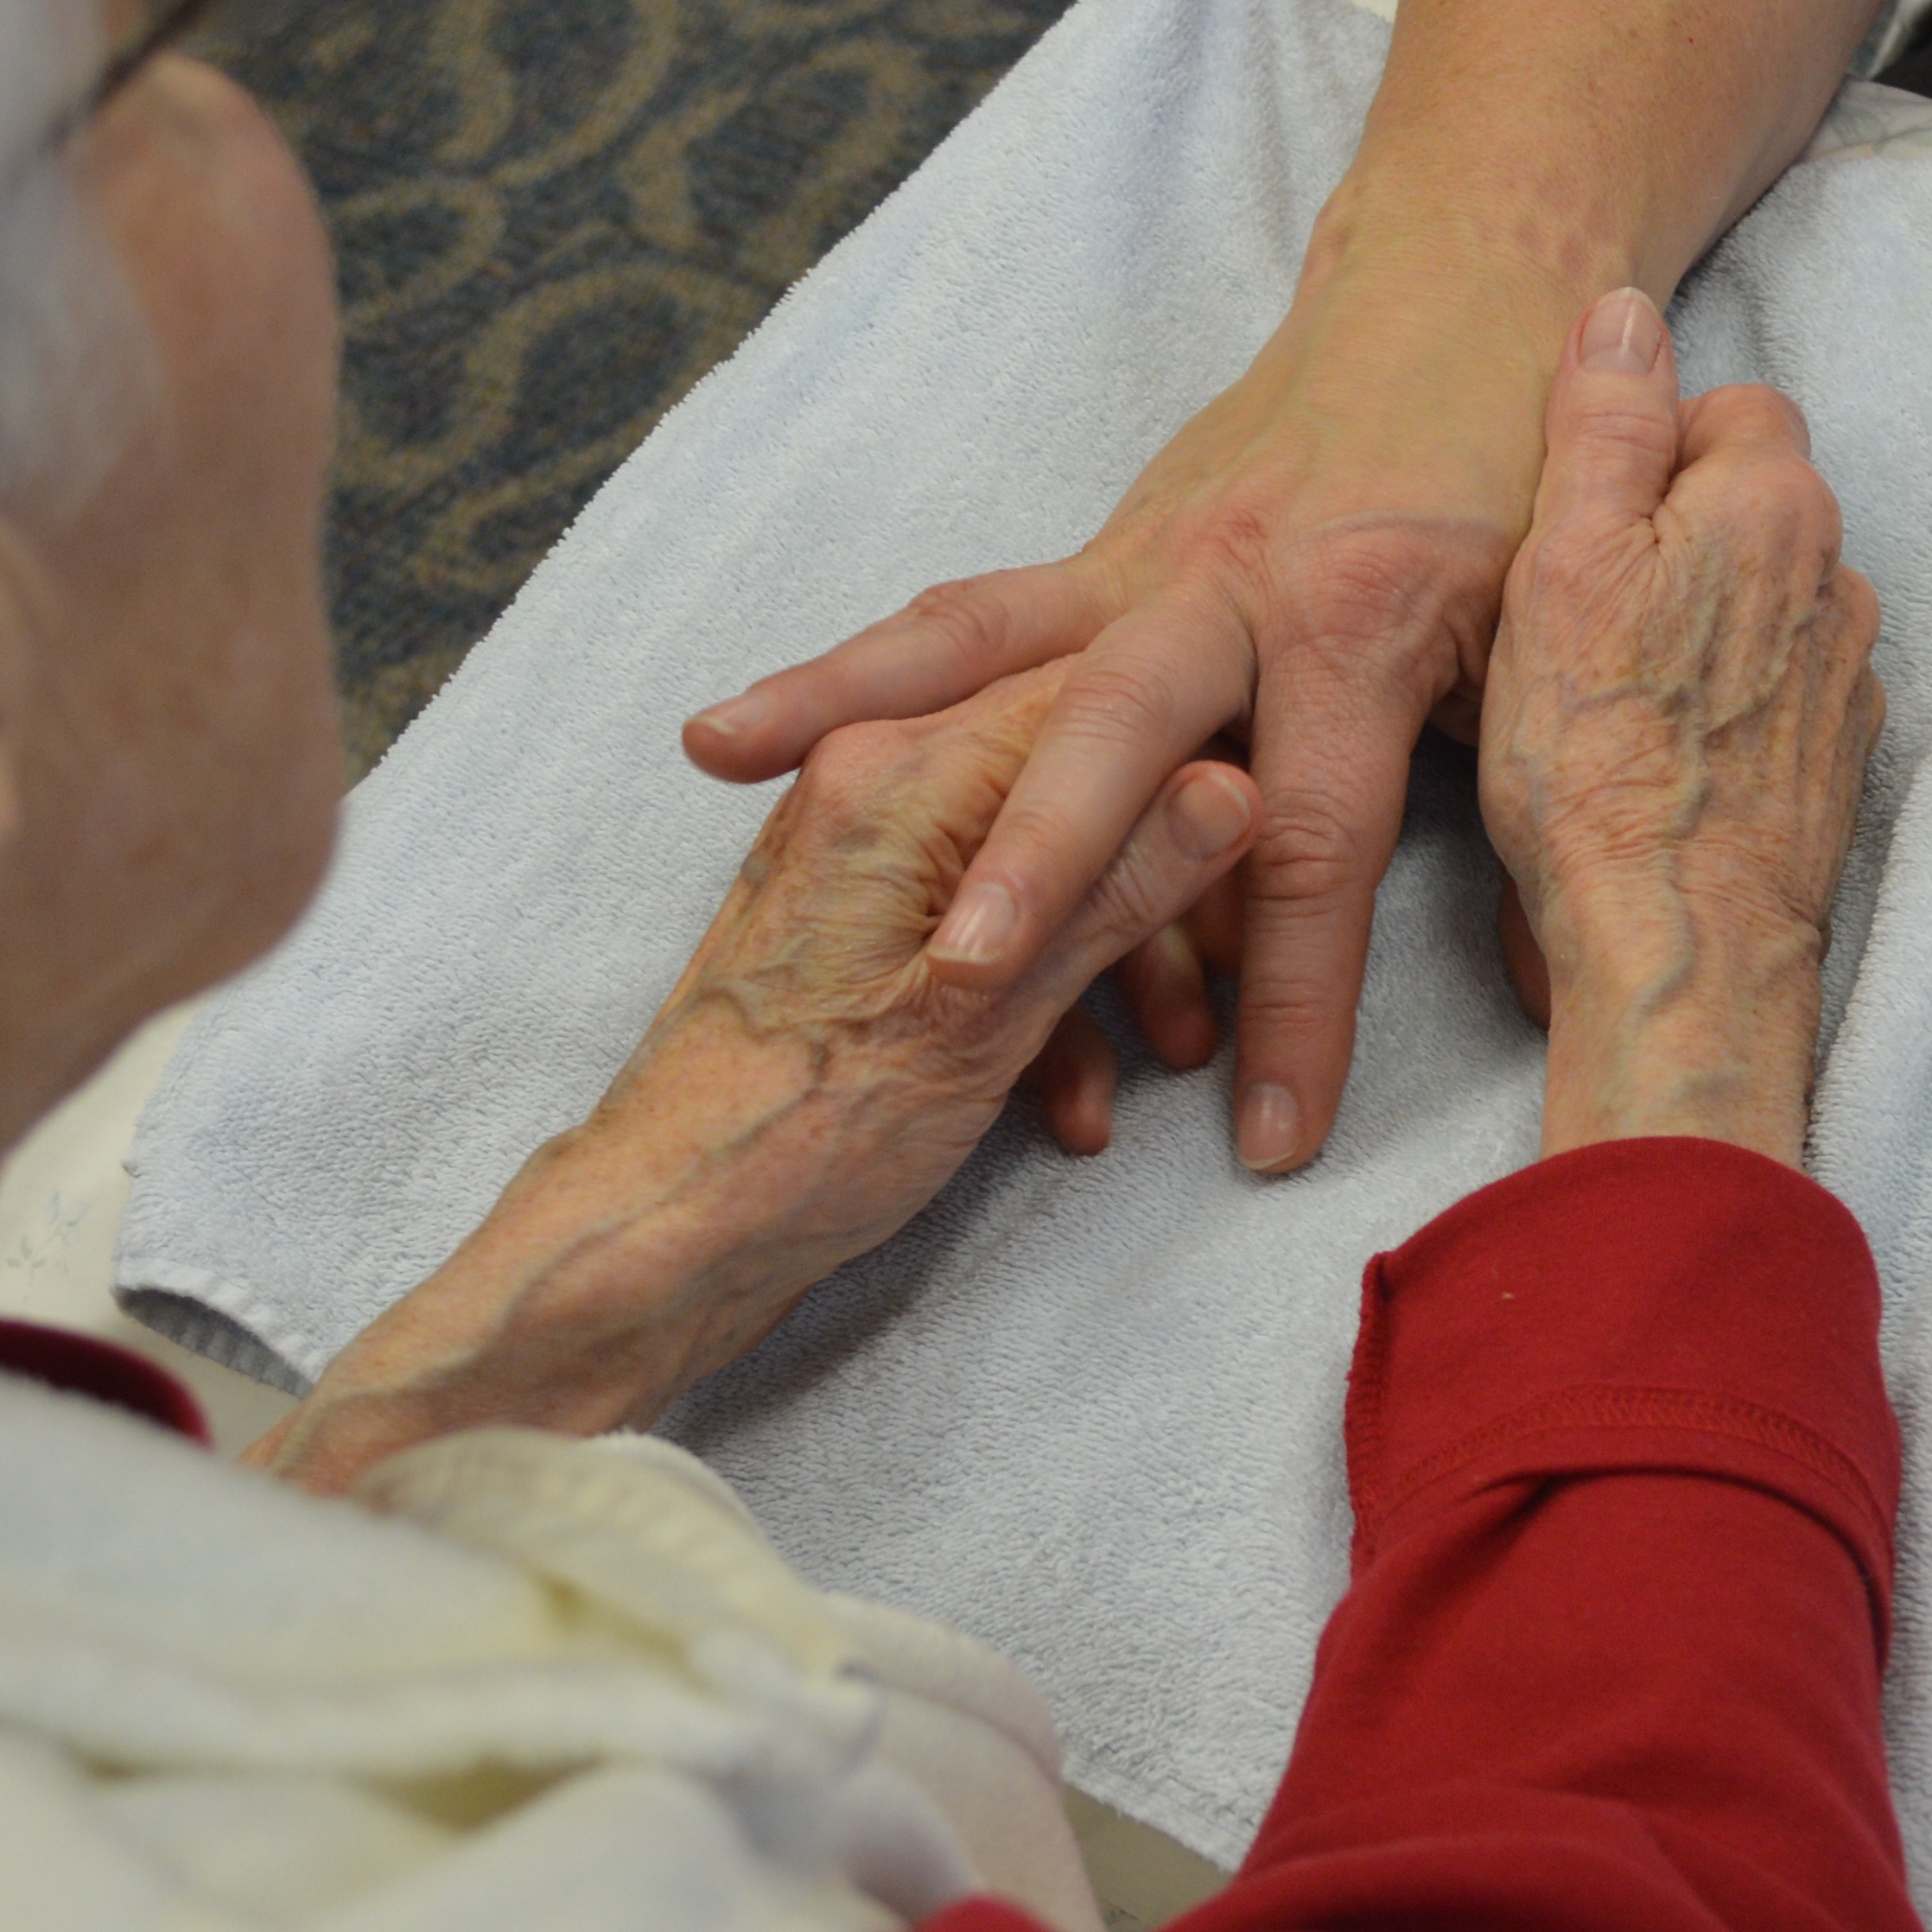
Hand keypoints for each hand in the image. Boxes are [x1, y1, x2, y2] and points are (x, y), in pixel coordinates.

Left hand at [255, 663, 1256, 1492]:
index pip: (1090, 701)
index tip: (1267, 846)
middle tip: (1229, 965)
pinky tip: (1079, 1102)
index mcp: (897, 772)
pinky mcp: (856, 923)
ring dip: (1107, 958)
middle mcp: (868, 779)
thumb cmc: (804, 1127)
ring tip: (1171, 1060)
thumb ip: (1112, 891)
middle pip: (1066, 778)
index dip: (1199, 770)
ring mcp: (859, 850)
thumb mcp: (990, 1016)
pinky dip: (1038, 1000)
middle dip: (1161, 881)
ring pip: (1031, 861)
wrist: (664, 1229)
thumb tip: (1230, 791)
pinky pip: (980, 918)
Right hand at [680, 263, 1564, 1178]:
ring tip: (727, 759)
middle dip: (1040, 863)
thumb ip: (1528, 816)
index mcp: (1359, 625)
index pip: (1314, 847)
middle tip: (961, 977)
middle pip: (1117, 733)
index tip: (1267, 1136)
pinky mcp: (1101, 547)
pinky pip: (969, 616)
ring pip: (986, 640)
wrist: (1471, 294)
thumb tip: (1545, 987)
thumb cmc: (1518, 489)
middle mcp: (1233, 584)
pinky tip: (752, 727)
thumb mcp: (1553, 652)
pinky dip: (861, 666)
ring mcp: (1149, 558)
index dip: (1294, 1001)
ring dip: (852, 702)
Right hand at [1478, 289, 1884, 1161]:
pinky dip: (1729, 706)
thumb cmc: (1597, 758)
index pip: (1729, 408)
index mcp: (1771, 504)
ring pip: (1763, 602)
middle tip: (1578, 617)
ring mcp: (1846, 676)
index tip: (1576, 527)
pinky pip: (1778, 691)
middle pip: (1750, 506)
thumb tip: (1626, 313)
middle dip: (1674, 538)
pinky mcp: (1837, 762)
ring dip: (1702, 624)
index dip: (1643, 454)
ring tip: (1616, 695)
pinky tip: (1664, 753)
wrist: (1679, 941)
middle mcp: (1835, 578)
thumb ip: (1601, 425)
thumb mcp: (1558, 562)